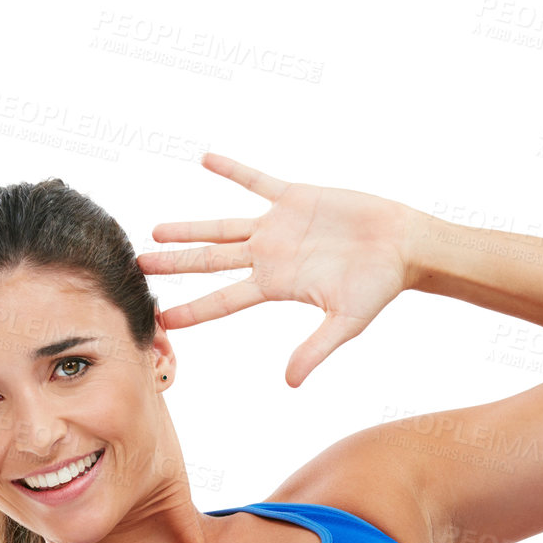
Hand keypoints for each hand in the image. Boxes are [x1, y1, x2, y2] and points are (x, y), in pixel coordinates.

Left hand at [136, 152, 426, 387]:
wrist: (404, 246)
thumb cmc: (378, 287)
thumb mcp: (346, 323)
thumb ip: (315, 349)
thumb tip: (291, 383)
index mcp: (274, 286)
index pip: (222, 301)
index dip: (193, 310)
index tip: (161, 319)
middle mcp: (268, 257)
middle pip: (209, 262)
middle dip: (174, 264)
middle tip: (138, 267)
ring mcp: (277, 226)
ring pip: (221, 226)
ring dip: (189, 227)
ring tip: (155, 228)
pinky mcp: (294, 198)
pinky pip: (256, 180)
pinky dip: (232, 170)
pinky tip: (205, 159)